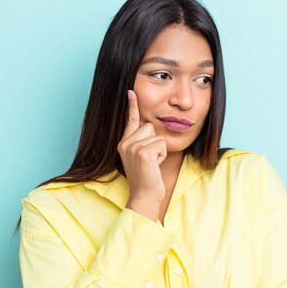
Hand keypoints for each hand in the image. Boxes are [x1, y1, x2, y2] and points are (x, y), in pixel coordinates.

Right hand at [117, 89, 166, 206]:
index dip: (132, 105)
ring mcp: (132, 147)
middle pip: (149, 126)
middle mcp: (125, 143)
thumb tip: (150, 125)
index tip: (132, 91)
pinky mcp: (142, 153)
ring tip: (152, 163)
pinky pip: (161, 144)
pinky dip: (162, 155)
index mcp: (124, 143)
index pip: (130, 120)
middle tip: (151, 160)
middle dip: (155, 141)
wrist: (144, 196)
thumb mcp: (142, 157)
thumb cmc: (147, 178)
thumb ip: (143, 141)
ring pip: (156, 135)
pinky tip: (154, 166)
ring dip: (160, 149)